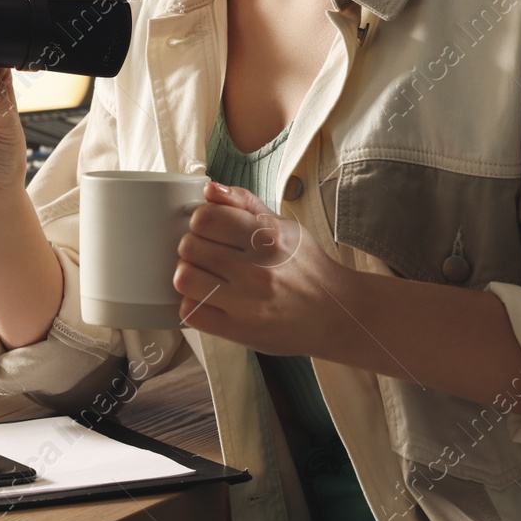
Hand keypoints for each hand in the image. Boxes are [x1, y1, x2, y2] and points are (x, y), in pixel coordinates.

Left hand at [174, 181, 346, 355]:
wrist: (335, 314)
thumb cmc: (307, 267)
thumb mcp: (284, 226)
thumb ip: (244, 203)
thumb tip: (210, 188)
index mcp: (268, 238)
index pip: (206, 218)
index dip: (201, 219)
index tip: (209, 226)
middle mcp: (257, 270)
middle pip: (190, 246)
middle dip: (193, 244)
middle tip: (207, 251)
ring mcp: (246, 304)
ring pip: (184, 278)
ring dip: (189, 272)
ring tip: (205, 274)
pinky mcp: (239, 331)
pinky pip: (191, 312)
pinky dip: (194, 303)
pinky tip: (209, 298)